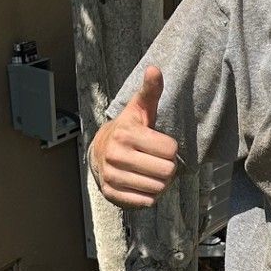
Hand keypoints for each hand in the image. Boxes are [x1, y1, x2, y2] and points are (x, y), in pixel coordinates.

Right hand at [88, 66, 179, 207]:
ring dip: (160, 182)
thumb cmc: (129, 129)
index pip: (170, 150)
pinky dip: (150, 195)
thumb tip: (155, 68)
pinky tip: (143, 183)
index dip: (170, 148)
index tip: (160, 144)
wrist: (100, 150)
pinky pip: (146, 201)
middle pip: (166, 171)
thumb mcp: (140, 108)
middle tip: (159, 161)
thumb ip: (151, 91)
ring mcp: (112, 176)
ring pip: (158, 188)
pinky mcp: (111, 193)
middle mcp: (116, 155)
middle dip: (168, 168)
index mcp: (126, 133)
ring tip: (151, 172)